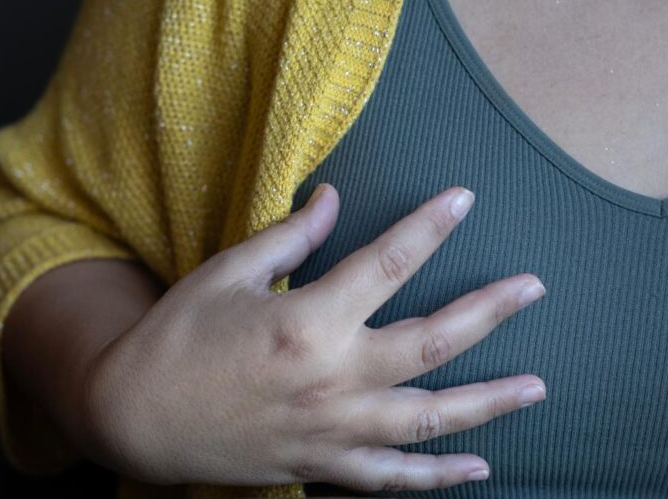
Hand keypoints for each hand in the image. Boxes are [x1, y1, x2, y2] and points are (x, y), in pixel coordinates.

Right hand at [79, 183, 546, 492]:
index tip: (465, 200)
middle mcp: (333, 377)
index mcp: (308, 320)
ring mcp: (332, 430)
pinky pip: (392, 480)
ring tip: (537, 386)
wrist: (130, 419)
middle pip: (432, 343)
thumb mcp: (226, 273)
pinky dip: (438, 476)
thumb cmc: (175, 337)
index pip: (389, 262)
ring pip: (429, 418)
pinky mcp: (321, 466)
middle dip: (490, 311)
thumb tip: (333, 197)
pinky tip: (479, 467)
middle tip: (533, 288)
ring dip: (488, 402)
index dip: (430, 226)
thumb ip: (290, 237)